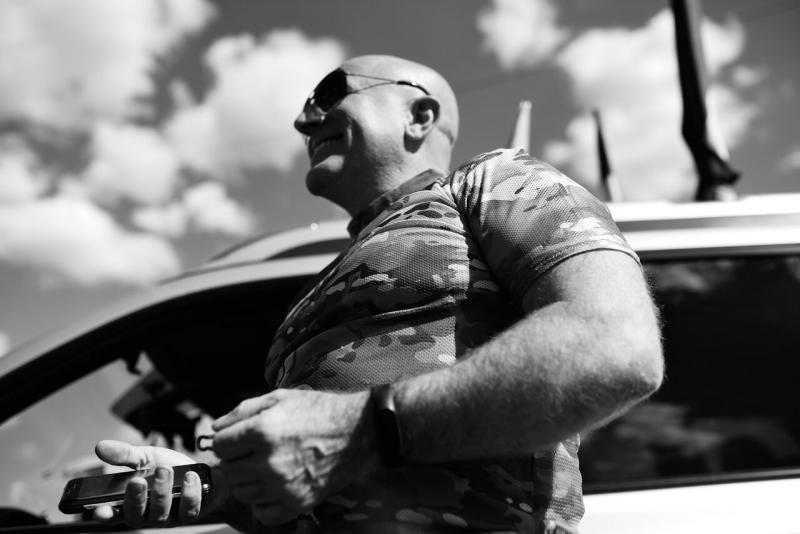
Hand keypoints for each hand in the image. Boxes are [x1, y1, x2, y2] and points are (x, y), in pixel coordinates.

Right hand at [92, 440, 201, 526]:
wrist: (197, 469)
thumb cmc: (167, 466)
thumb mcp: (145, 457)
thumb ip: (124, 455)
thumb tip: (100, 446)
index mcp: (130, 503)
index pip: (114, 515)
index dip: (106, 515)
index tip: (99, 511)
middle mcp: (147, 515)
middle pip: (135, 517)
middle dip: (135, 499)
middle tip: (137, 480)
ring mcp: (168, 518)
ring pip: (160, 514)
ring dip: (161, 491)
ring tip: (164, 469)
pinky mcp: (189, 514)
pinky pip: (188, 510)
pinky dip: (189, 494)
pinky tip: (190, 476)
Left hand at [211, 388, 378, 525]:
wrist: (357, 431)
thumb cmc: (319, 411)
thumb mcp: (280, 398)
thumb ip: (243, 411)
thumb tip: (217, 428)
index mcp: (262, 431)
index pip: (219, 446)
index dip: (227, 441)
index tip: (237, 439)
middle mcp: (269, 461)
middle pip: (228, 471)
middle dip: (235, 460)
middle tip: (252, 452)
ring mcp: (283, 486)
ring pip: (242, 493)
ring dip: (248, 481)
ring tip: (265, 467)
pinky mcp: (298, 503)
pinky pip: (263, 514)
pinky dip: (263, 503)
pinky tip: (273, 487)